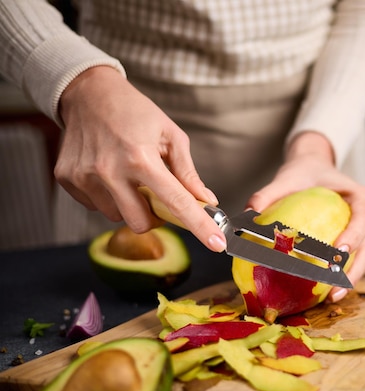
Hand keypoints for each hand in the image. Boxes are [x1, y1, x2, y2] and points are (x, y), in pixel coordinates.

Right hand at [55, 66, 226, 251]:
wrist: (88, 92)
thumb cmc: (134, 111)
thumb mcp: (170, 135)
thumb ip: (187, 173)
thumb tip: (206, 200)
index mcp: (141, 158)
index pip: (176, 202)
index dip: (199, 226)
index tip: (216, 244)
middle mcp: (110, 170)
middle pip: (141, 223)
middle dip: (154, 217)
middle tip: (157, 195)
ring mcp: (85, 176)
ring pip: (118, 217)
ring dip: (130, 205)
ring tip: (129, 176)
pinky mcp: (68, 179)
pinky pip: (96, 206)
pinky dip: (108, 197)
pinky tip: (109, 173)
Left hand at [246, 131, 364, 301]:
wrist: (312, 170)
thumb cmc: (305, 174)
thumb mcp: (287, 178)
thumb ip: (269, 193)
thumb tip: (248, 213)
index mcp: (360, 197)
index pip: (363, 216)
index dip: (356, 234)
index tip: (340, 250)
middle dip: (354, 268)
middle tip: (335, 285)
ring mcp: (361, 233)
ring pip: (361, 259)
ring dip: (348, 280)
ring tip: (331, 298)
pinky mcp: (351, 244)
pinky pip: (347, 263)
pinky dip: (336, 277)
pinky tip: (320, 294)